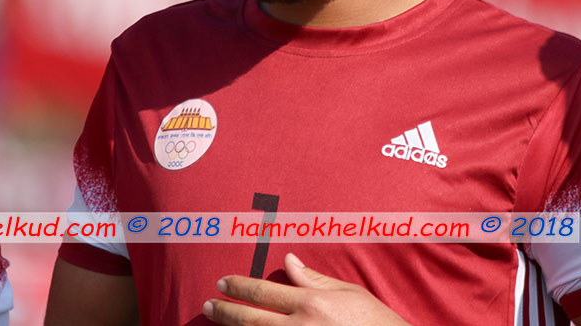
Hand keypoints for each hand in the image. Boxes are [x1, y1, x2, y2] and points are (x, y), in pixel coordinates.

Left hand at [204, 253, 411, 325]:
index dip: (239, 286)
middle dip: (225, 311)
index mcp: (311, 303)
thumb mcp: (347, 293)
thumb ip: (313, 279)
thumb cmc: (373, 322)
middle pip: (251, 318)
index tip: (222, 282)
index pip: (264, 291)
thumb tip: (288, 261)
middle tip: (206, 305)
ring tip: (216, 323)